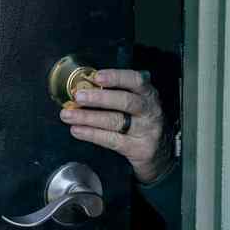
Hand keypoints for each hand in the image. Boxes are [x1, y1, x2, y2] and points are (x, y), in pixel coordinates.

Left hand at [59, 68, 173, 183]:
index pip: (135, 80)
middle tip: (78, 96)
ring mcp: (146, 130)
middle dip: (99, 98)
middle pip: (125, 101)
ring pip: (115, 121)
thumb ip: (118, 91)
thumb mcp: (138, 101)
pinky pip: (111, 140)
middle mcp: (149, 110)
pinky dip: (91, 134)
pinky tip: (77, 130)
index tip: (96, 76)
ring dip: (88, 117)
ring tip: (68, 115)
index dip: (116, 77)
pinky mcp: (138, 149)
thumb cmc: (141, 120)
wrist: (162, 153)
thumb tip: (85, 82)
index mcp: (147, 93)